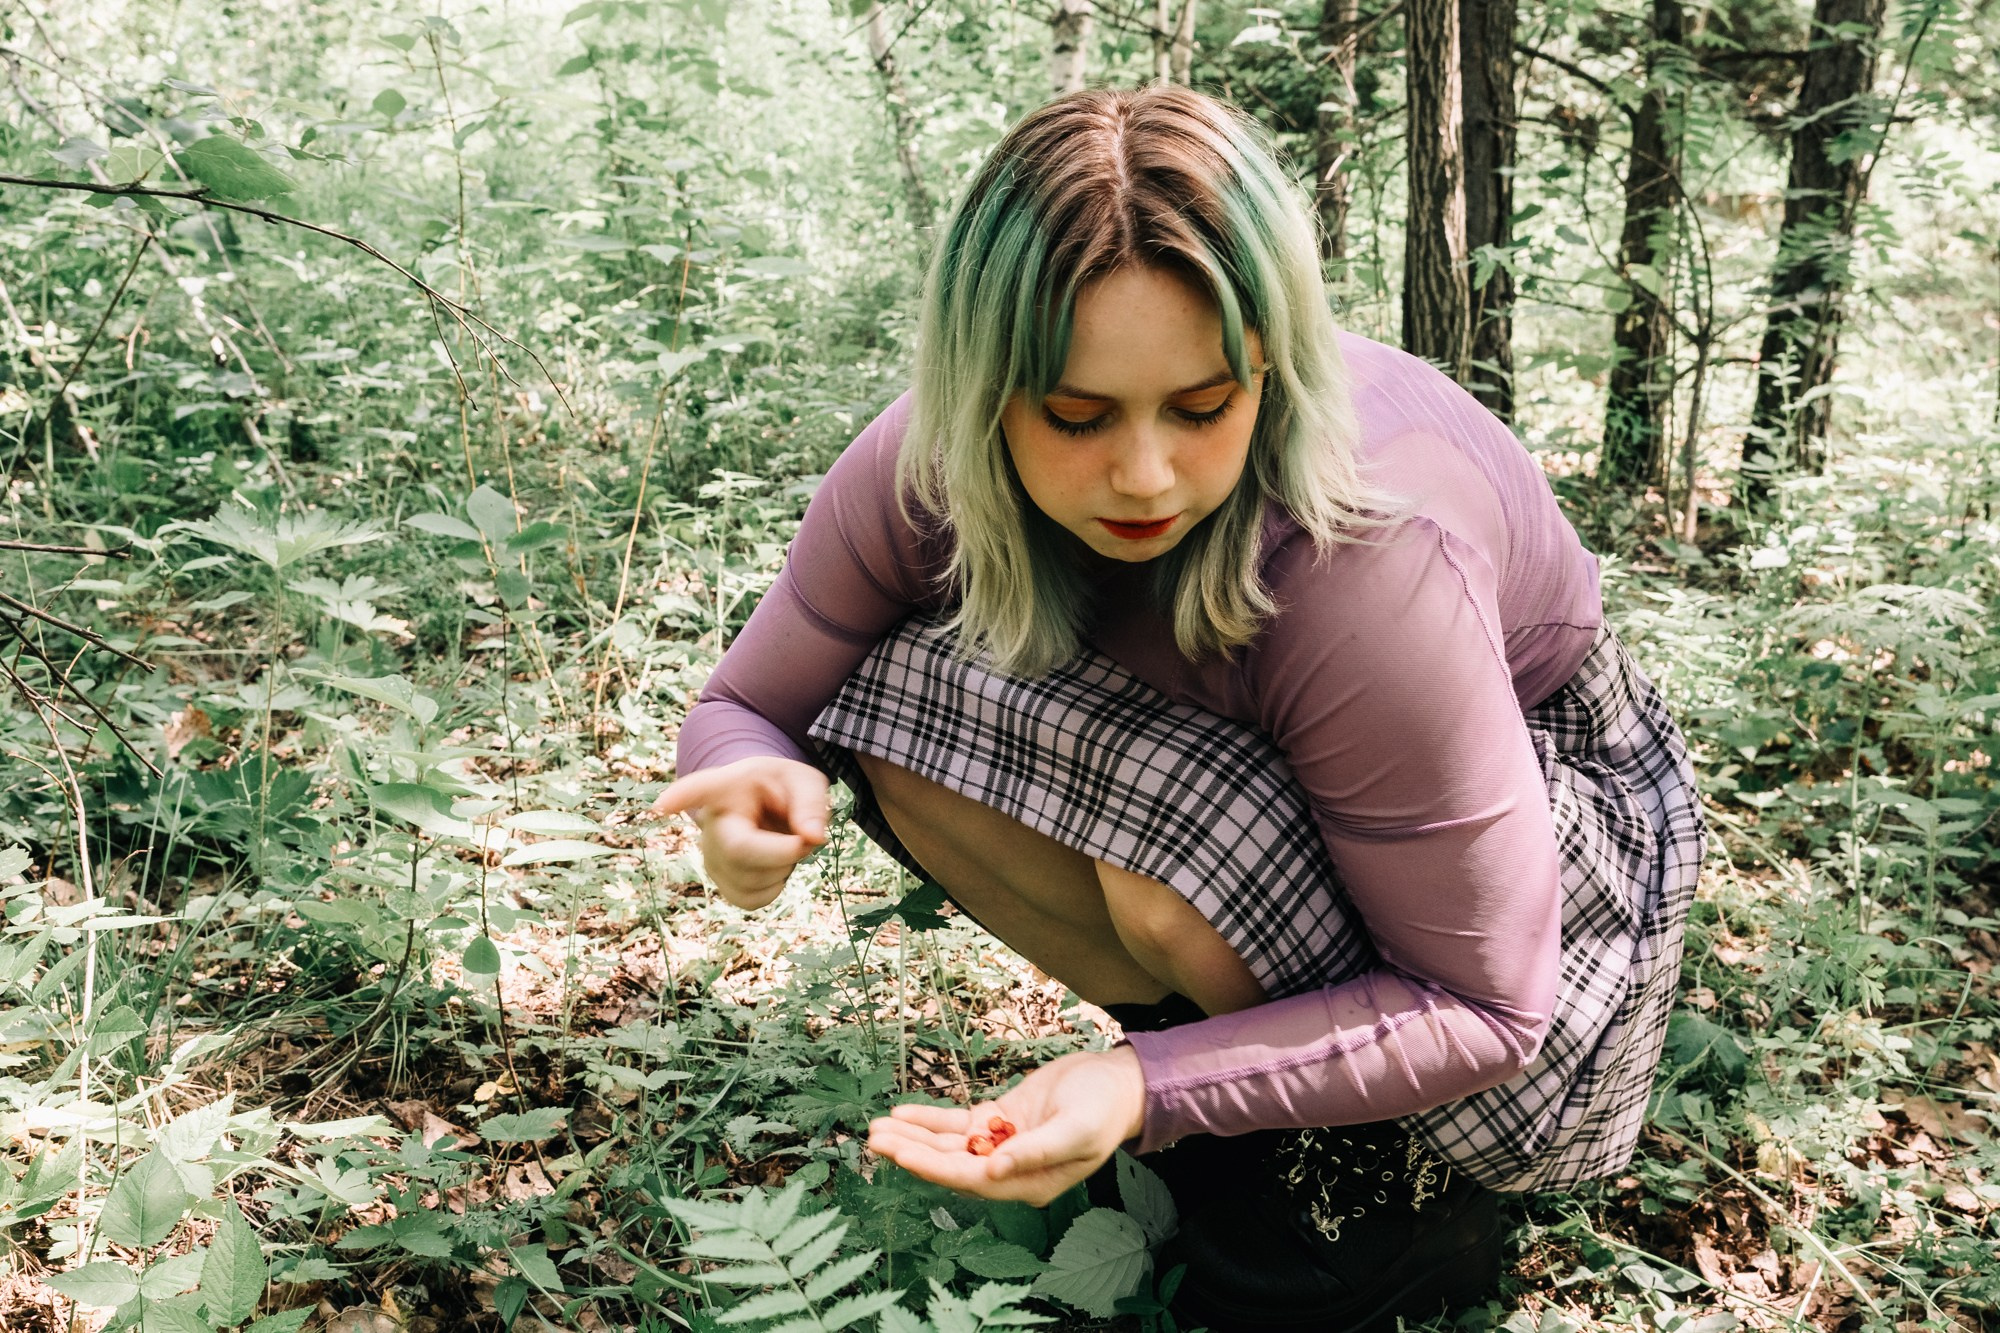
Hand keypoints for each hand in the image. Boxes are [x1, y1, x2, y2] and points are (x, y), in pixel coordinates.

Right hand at [651, 756, 829, 909]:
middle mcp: (710, 822)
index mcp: (727, 786)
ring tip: (784, 845)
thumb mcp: (804, 782)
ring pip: (748, 882)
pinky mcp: (719, 880)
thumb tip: (812, 837)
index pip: (702, 788)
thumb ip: (811, 803)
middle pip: (739, 851)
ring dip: (783, 870)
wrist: (768, 805)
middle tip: (803, 837)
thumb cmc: (783, 790)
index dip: (682, 797)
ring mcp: (710, 854)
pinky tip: (774, 866)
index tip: (662, 805)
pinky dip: (774, 888)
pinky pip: (750, 900)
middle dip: (783, 853)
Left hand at [866, 1047, 1146, 1205]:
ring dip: (915, 1137)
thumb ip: (1036, 1152)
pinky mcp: (1001, 1120)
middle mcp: (1010, 1171)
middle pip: (952, 1165)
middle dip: (913, 1153)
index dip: (935, 1169)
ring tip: (877, 1128)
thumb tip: (993, 1171)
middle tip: (875, 1139)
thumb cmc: (1103, 1108)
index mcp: (1029, 1184)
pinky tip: (904, 1113)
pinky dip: (931, 1120)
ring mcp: (1003, 1145)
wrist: (1118, 1083)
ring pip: (950, 1146)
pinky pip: (959, 1125)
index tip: (902, 1155)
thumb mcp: (1076, 1129)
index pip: (972, 1181)